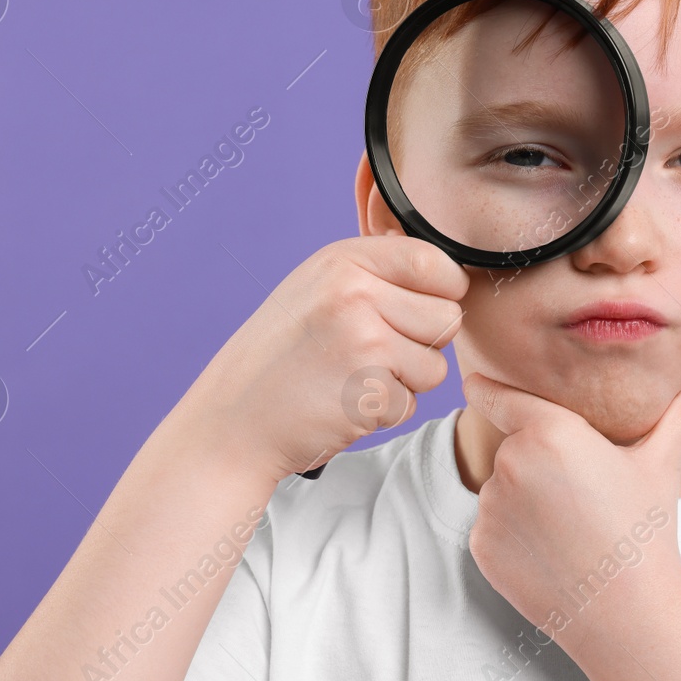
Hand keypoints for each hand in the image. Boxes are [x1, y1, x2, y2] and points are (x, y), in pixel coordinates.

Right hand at [177, 236, 469, 480]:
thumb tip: (448, 267)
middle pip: (447, 317)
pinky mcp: (366, 393)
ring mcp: (362, 342)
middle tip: (372, 353)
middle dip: (422, 344)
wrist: (232, 420)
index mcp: (344, 260)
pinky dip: (382, 413)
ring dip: (404, 382)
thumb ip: (376, 273)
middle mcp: (355, 293)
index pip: (435, 262)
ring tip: (352, 377)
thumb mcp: (317, 288)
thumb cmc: (282, 355)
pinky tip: (342, 403)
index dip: (440, 292)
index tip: (415, 309)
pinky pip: (411, 405)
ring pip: (436, 367)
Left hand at [461, 360, 680, 656]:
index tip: (472, 382)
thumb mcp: (662, 462)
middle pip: (515, 448)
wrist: (626, 613)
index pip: (500, 397)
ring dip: (526, 501)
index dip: (486, 388)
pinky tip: (552, 554)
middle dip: (539, 463)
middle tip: (582, 497)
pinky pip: (491, 527)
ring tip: (572, 530)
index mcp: (550, 431)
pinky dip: (514, 537)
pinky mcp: (479, 545)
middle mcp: (510, 462)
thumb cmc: (647, 530)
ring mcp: (490, 506)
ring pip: (502, 490)